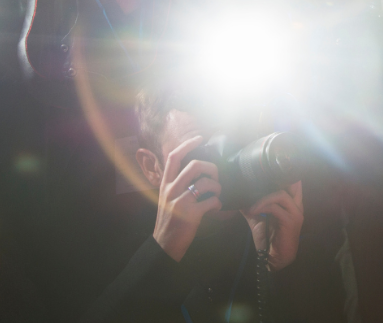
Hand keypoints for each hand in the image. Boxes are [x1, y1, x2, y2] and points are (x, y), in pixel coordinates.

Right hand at [154, 136, 222, 261]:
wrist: (164, 244)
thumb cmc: (170, 220)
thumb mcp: (168, 198)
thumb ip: (177, 184)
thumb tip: (197, 171)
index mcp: (165, 184)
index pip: (174, 157)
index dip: (187, 144)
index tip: (200, 138)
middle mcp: (171, 190)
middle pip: (194, 165)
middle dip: (211, 168)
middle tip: (215, 177)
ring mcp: (180, 201)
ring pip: (205, 182)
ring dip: (217, 187)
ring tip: (217, 194)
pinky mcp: (190, 214)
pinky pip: (211, 201)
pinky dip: (218, 203)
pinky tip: (216, 208)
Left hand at [241, 181, 303, 271]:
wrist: (273, 259)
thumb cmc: (268, 238)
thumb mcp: (258, 218)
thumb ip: (252, 205)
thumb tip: (238, 194)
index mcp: (292, 204)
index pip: (294, 182)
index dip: (283, 174)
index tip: (267, 170)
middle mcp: (297, 206)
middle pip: (293, 183)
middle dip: (277, 179)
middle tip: (259, 180)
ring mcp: (295, 213)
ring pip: (280, 194)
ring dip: (263, 198)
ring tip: (252, 206)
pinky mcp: (290, 221)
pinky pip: (275, 207)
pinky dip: (262, 206)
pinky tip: (252, 211)